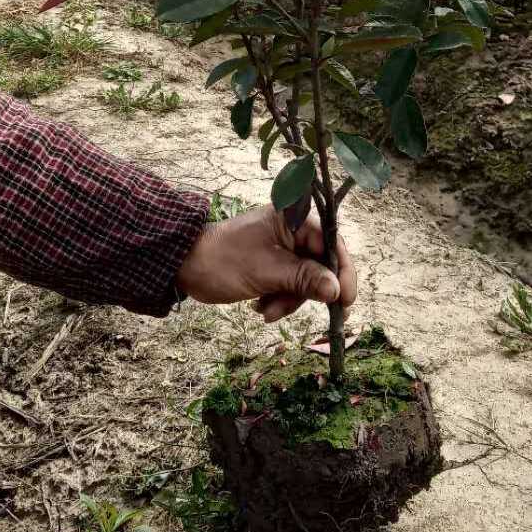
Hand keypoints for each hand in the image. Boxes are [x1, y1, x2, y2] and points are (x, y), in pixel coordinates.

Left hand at [176, 204, 357, 323]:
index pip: (332, 243)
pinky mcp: (275, 265)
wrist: (185, 267)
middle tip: (303, 313)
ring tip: (268, 310)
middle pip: (321, 265)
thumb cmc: (223, 260)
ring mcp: (284, 248)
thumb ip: (304, 279)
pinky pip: (291, 286)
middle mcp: (293, 230)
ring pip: (307, 280)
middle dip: (308, 292)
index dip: (342, 272)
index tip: (346, 301)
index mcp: (294, 218)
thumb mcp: (267, 272)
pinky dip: (280, 300)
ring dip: (290, 300)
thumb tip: (336, 290)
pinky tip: (261, 306)